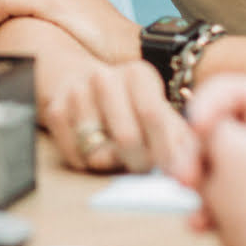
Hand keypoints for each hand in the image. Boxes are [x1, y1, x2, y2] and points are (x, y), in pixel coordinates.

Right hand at [44, 57, 198, 178]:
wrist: (77, 81)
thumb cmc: (127, 103)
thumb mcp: (156, 107)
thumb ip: (179, 135)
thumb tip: (191, 167)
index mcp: (137, 74)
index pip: (153, 116)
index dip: (166, 150)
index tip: (175, 171)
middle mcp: (103, 77)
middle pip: (126, 138)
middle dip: (139, 162)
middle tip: (142, 165)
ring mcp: (75, 94)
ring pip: (99, 153)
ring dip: (112, 163)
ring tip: (118, 153)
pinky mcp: (54, 112)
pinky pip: (76, 158)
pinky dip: (89, 163)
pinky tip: (94, 148)